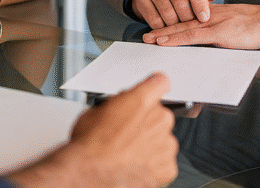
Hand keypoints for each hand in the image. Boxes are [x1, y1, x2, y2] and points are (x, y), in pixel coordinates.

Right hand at [9, 73, 177, 187]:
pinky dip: (153, 165)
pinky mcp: (168, 167)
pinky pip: (164, 162)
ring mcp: (166, 143)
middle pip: (159, 114)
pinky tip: (135, 166)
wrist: (93, 177)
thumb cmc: (90, 147)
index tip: (149, 94)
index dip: (153, 89)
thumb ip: (115, 105)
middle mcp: (159, 119)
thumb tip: (117, 107)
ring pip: (162, 139)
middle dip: (146, 122)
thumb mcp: (94, 112)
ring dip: (150, 144)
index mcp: (142, 100)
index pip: (159, 82)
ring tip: (128, 153)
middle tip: (127, 133)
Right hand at [131, 0, 222, 28]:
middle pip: (180, 2)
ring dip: (176, 26)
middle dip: (188, 18)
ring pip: (167, 13)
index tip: (204, 18)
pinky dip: (163, 28)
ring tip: (180, 27)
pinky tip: (167, 28)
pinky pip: (155, 20)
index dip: (199, 3)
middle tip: (191, 25)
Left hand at [142, 3, 259, 49]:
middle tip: (145, 36)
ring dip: (164, 34)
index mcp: (211, 14)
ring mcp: (213, 23)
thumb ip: (217, 33)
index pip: (187, 20)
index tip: (157, 31)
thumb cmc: (254, 26)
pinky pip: (194, 36)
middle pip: (180, 22)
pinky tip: (166, 43)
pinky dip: (178, 39)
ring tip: (149, 40)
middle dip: (162, 30)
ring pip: (183, 28)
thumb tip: (206, 47)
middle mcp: (208, 16)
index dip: (171, 25)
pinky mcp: (219, 32)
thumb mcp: (232, 27)